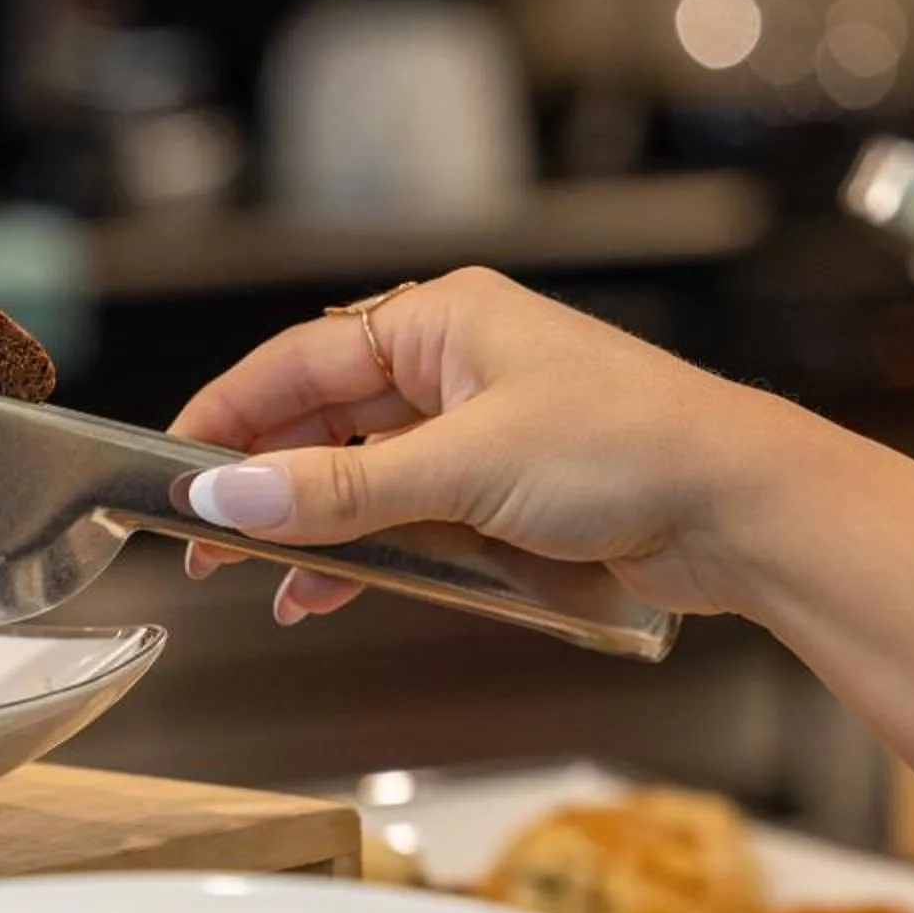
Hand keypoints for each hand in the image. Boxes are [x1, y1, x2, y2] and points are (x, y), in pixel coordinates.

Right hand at [171, 268, 851, 623]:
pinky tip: (325, 592)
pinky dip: (362, 553)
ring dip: (309, 530)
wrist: (744, 512)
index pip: (296, 361)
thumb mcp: (465, 470)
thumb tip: (232, 496)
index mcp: (443, 320)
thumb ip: (340, 491)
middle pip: (320, 421)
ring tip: (260, 582)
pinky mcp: (501, 492)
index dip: (225, 418)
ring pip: (358, 477)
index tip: (169, 470)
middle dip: (262, 483)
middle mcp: (454, 365)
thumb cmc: (631, 452)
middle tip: (201, 544)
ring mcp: (478, 430)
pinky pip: (403, 517)